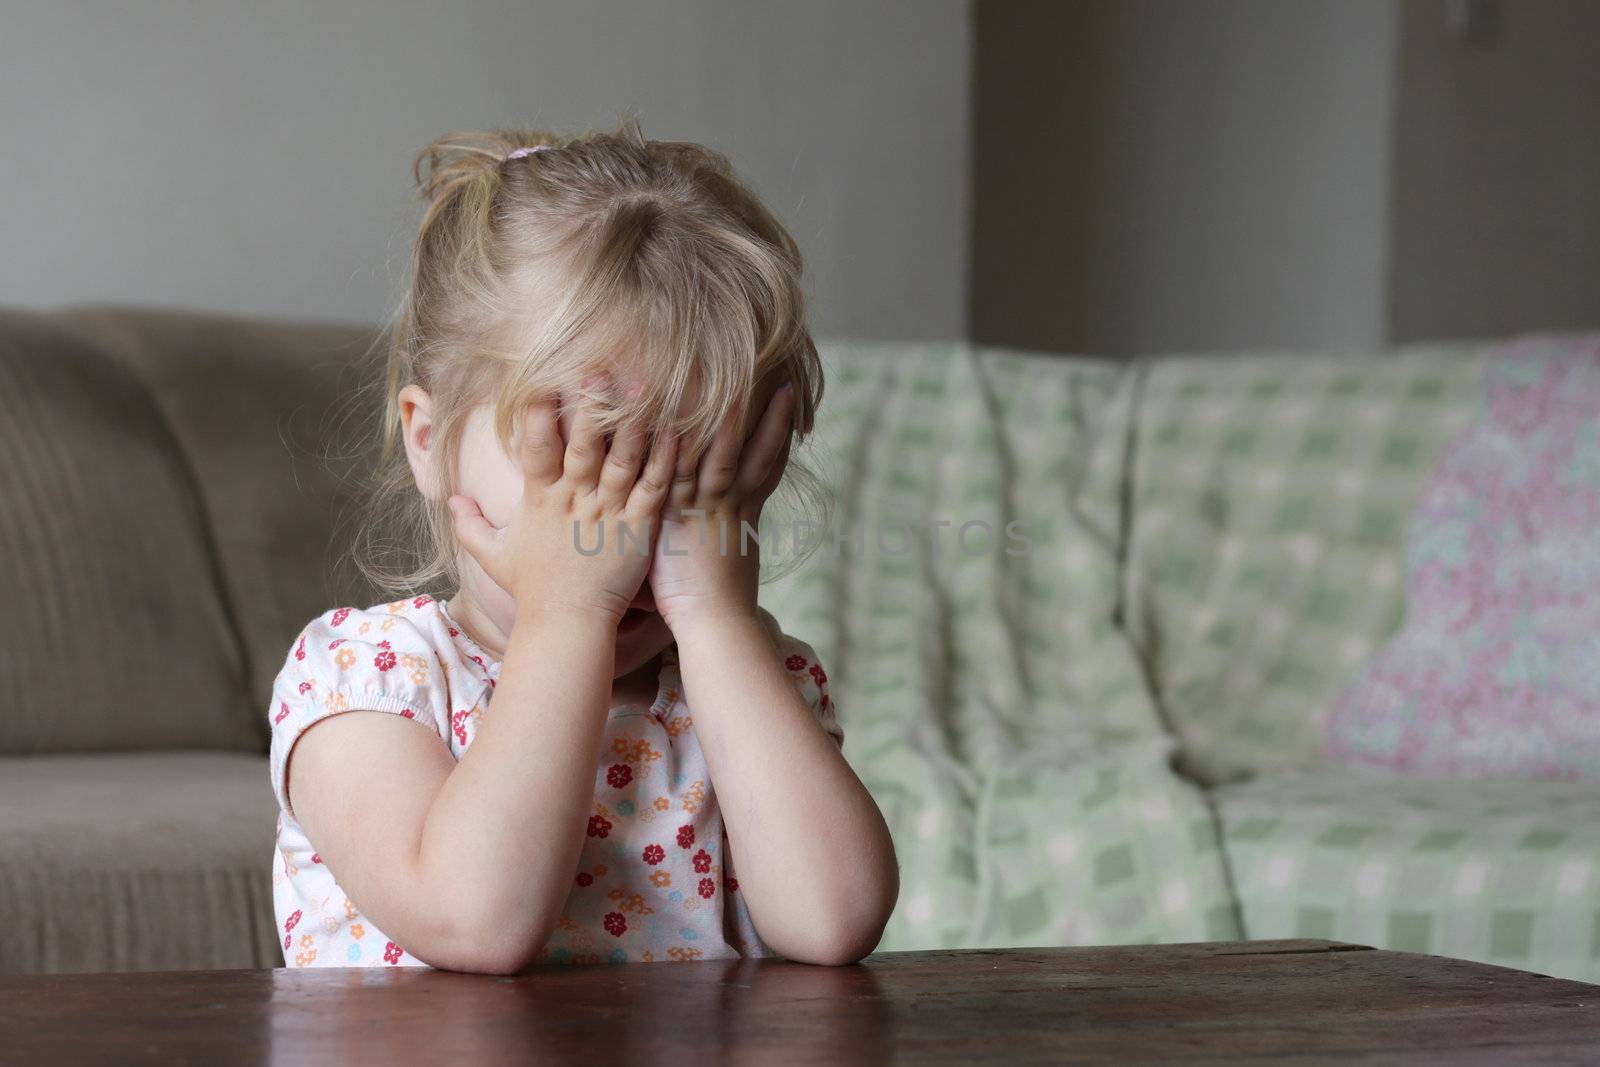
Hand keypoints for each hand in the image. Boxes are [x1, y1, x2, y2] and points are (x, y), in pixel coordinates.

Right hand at [448, 386, 678, 623]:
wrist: (567, 627)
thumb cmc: (533, 591)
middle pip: (582, 445)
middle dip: (589, 406)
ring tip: (641, 387)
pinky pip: (653, 488)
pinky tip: (675, 431)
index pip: (535, 448)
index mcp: (540, 501)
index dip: (537, 413)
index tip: (542, 378)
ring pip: (622, 460)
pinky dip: (665, 460)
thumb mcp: (494, 557)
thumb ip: (470, 525)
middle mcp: (574, 501)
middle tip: (598, 368)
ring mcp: (608, 513)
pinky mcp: (638, 529)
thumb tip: (450, 499)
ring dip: (631, 423)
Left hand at [649, 381, 796, 634]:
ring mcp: (708, 509)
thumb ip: (731, 541)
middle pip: (758, 452)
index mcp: (744, 516)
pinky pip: (680, 472)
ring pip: (723, 454)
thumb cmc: (719, 608)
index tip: (790, 412)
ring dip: (732, 419)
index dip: (779, 438)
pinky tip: (679, 417)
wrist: (716, 627)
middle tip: (788, 385)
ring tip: (741, 385)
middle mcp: (732, 506)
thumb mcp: (731, 565)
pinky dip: (681, 445)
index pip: (767, 468)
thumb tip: (734, 540)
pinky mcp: (680, 516)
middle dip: (774, 418)